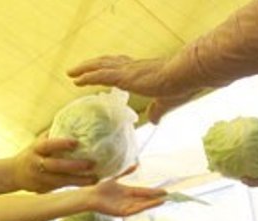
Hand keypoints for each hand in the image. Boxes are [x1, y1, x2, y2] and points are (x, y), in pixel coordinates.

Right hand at [14, 135, 97, 192]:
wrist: (14, 173)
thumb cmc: (33, 153)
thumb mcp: (39, 142)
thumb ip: (54, 134)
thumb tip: (76, 121)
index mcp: (35, 149)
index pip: (48, 145)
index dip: (61, 144)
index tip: (76, 142)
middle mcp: (35, 164)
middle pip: (55, 166)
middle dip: (74, 166)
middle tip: (92, 163)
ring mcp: (39, 178)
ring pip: (60, 181)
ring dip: (78, 180)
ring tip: (95, 178)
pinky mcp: (43, 189)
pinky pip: (61, 188)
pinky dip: (75, 185)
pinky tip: (89, 183)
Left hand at [67, 55, 201, 123]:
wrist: (186, 74)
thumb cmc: (182, 86)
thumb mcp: (166, 102)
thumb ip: (157, 111)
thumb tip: (154, 121)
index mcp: (141, 71)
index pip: (120, 67)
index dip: (108, 68)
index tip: (100, 70)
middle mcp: (132, 67)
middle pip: (106, 63)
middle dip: (91, 65)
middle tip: (77, 71)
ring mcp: (128, 70)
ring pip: (99, 66)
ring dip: (84, 69)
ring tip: (71, 73)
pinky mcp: (125, 76)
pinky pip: (101, 75)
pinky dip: (88, 77)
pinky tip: (77, 80)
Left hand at [84, 165, 166, 215]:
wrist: (90, 195)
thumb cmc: (100, 187)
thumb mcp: (115, 177)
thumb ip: (125, 171)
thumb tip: (137, 165)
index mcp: (127, 192)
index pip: (143, 192)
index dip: (154, 192)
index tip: (165, 191)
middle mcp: (127, 200)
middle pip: (145, 199)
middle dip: (156, 198)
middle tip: (169, 197)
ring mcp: (125, 206)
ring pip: (142, 205)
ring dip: (153, 203)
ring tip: (163, 200)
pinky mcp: (122, 212)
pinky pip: (136, 209)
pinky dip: (145, 206)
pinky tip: (151, 203)